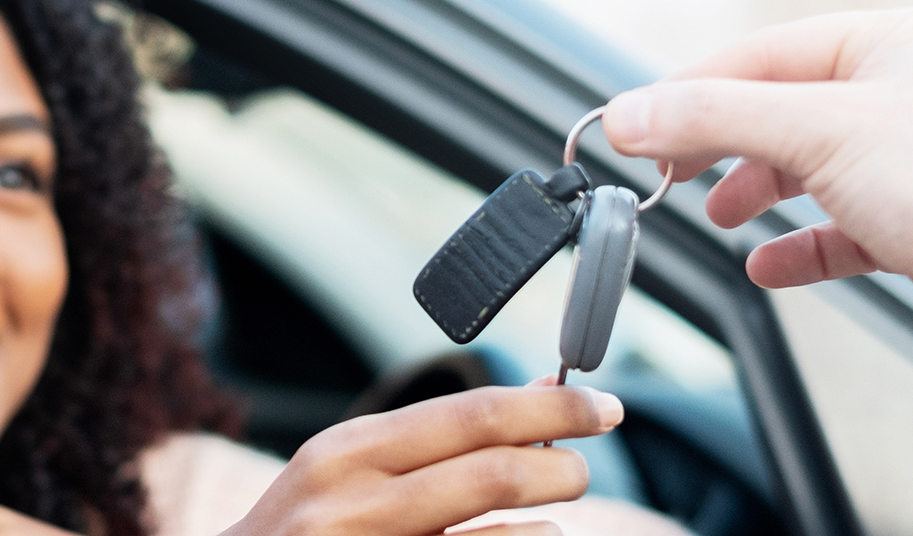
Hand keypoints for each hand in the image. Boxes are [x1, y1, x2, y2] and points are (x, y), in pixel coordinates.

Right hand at [221, 382, 621, 535]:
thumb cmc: (307, 532)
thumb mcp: (352, 471)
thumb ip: (439, 438)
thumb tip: (543, 392)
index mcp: (348, 453)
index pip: (472, 414)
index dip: (553, 407)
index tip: (604, 406)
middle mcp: (356, 505)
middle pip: (497, 473)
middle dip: (563, 467)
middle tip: (578, 469)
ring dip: (548, 528)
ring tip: (544, 523)